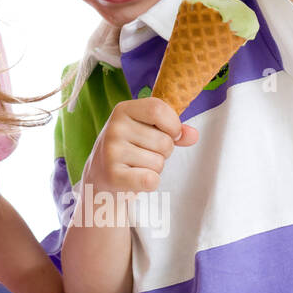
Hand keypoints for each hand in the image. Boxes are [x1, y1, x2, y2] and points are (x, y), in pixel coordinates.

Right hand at [82, 98, 197, 196]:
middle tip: (144, 154)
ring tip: (136, 166)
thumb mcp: (147, 131)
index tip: (169, 134)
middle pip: (164, 141)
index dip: (173, 125)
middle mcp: (114, 128)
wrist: (99, 177)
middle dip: (164, 153)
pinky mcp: (112, 175)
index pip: (158, 109)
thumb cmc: (129, 150)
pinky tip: (135, 178)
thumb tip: (193, 135)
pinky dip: (150, 183)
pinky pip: (151, 180)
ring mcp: (111, 151)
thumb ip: (173, 129)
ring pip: (159, 163)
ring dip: (155, 169)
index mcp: (122, 110)